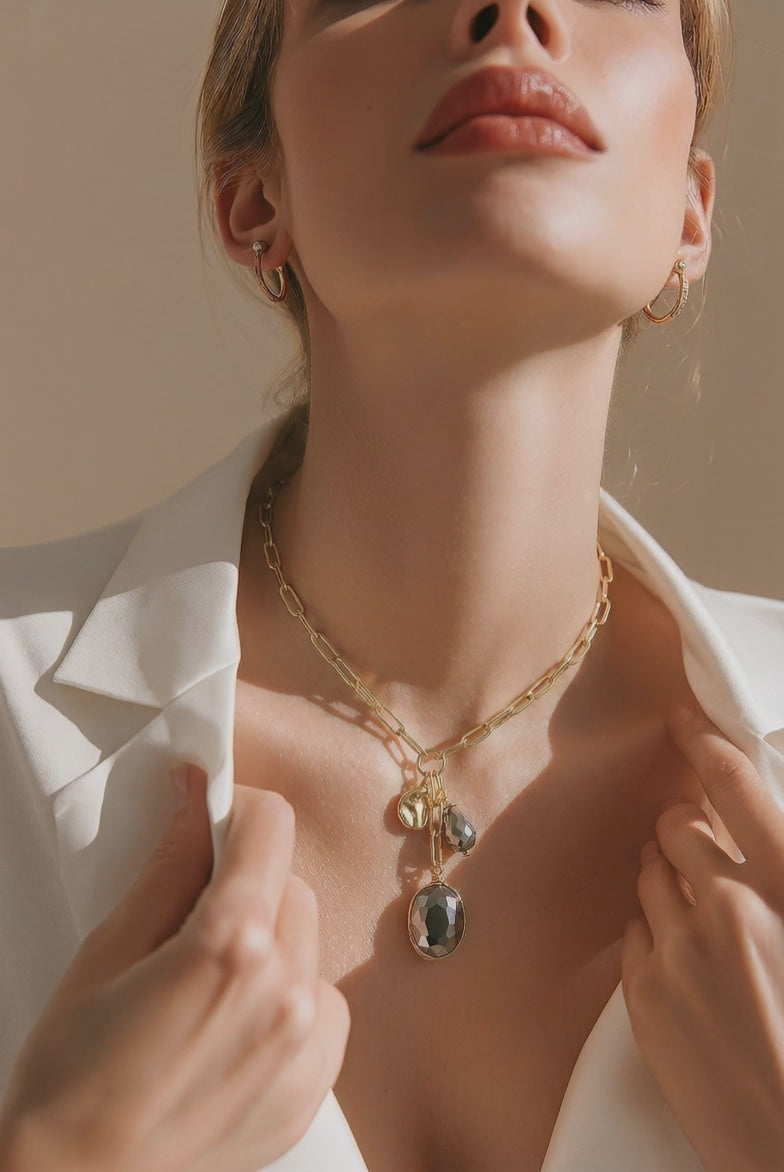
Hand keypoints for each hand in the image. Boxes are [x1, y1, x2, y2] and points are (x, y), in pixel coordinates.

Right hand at [0, 767, 350, 1171]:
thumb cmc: (72, 1073)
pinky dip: (287, 996)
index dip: (237, 812)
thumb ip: (169, 864)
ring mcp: (306, 1044)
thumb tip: (195, 791)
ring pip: (307, 940)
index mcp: (232, 943)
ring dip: (269, 939)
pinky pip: (320, 1003)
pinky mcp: (313, 1086)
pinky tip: (235, 1022)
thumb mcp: (108, 949)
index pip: (271, 826)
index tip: (210, 824)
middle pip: (290, 883)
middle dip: (248, 881)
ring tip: (209, 980)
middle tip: (191, 917)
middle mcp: (286, 989)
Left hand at [621, 705, 783, 1171]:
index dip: (702, 742)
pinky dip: (652, 933)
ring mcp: (681, 950)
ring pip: (647, 874)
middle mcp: (730, 905)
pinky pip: (633, 930)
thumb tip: (756, 832)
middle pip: (676, 826)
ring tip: (693, 913)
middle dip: (682, 830)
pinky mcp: (646, 994)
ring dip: (664, 879)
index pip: (734, 783)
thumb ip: (780, 869)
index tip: (681, 722)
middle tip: (696, 850)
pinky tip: (681, 960)